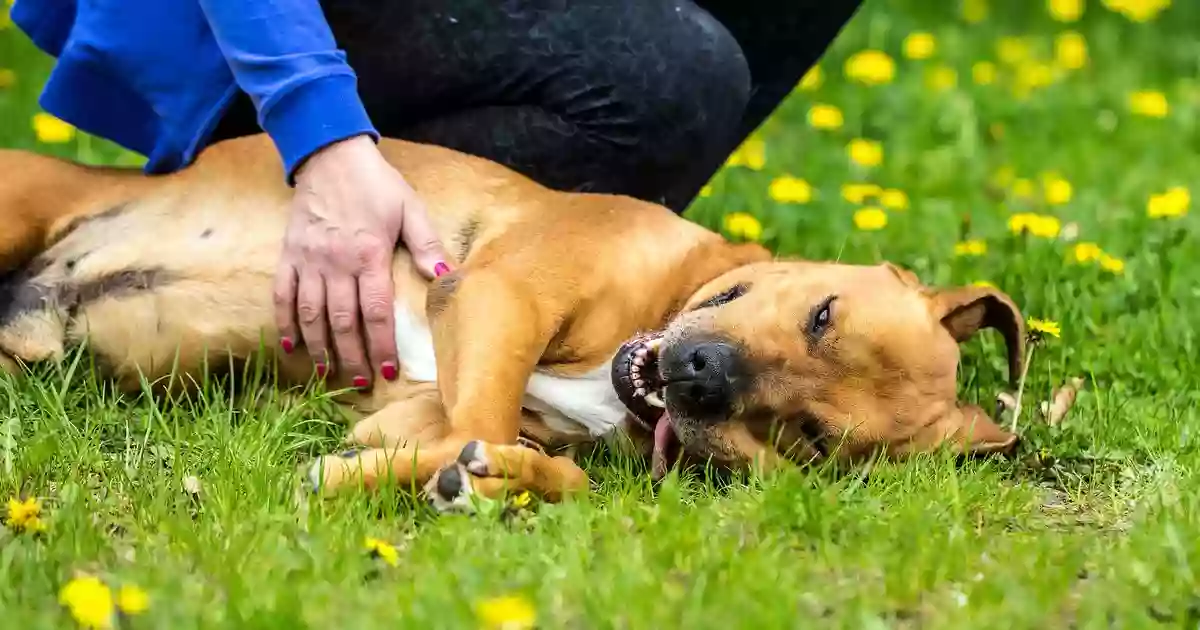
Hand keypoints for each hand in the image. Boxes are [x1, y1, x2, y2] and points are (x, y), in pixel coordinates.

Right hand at [274, 135, 451, 387]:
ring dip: (318, 347)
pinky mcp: (288, 254)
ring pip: (311, 314)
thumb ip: (426, 244)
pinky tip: (289, 345)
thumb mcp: (410, 208)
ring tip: (326, 373)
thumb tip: (446, 274)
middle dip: (351, 356)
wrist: (330, 155)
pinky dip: (284, 322)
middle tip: (359, 384)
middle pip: (342, 322)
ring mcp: (308, 260)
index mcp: (369, 255)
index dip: (381, 345)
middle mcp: (336, 263)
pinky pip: (282, 294)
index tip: (388, 372)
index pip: (376, 312)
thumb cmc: (376, 184)